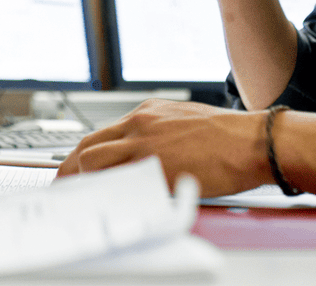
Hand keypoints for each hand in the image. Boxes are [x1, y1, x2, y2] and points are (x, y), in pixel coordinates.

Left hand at [55, 99, 269, 197]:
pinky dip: (105, 192)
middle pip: (89, 144)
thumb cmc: (228, 135)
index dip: (84, 153)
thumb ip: (157, 133)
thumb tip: (142, 152)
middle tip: (64, 186)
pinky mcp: (155, 166)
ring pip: (94, 160)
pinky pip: (117, 180)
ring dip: (82, 180)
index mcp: (148, 113)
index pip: (102, 132)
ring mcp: (145, 144)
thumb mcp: (183, 120)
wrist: (252, 141)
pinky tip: (102, 203)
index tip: (76, 167)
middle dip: (70, 168)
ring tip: (78, 198)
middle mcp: (140, 123)